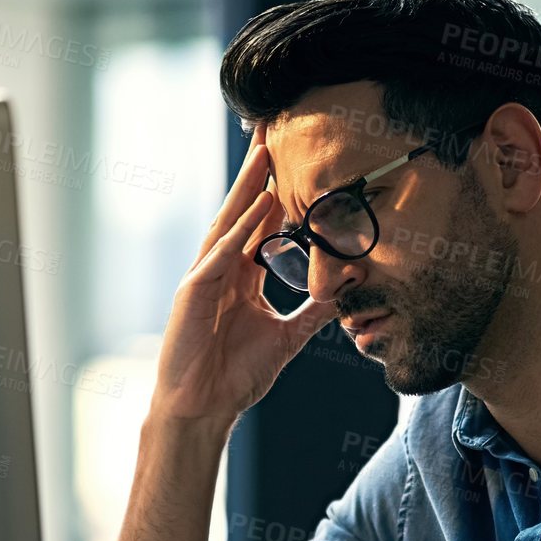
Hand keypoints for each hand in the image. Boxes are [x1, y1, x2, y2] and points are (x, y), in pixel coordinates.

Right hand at [150, 123, 335, 425]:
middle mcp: (221, 270)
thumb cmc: (235, 376)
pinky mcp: (193, 293)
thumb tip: (346, 291)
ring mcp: (204, 278)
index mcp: (240, 277)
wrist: (203, 409)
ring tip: (266, 152)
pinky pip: (221, 254)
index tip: (296, 160)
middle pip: (243, 212)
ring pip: (229, 223)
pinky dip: (240, 229)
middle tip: (274, 131)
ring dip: (248, 187)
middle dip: (259, 173)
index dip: (277, 192)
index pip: (261, 225)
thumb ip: (314, 312)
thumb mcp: (287, 337)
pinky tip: (258, 204)